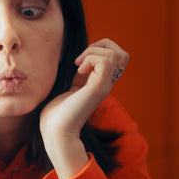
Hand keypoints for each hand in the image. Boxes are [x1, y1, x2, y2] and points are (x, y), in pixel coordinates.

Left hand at [39, 39, 128, 178]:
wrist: (55, 131)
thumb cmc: (56, 115)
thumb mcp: (69, 90)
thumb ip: (77, 78)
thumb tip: (77, 63)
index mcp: (99, 84)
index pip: (114, 59)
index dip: (98, 51)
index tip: (78, 63)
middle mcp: (105, 84)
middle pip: (122, 54)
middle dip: (102, 47)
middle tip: (82, 59)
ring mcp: (104, 86)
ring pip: (116, 54)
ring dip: (93, 52)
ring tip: (78, 65)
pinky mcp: (98, 88)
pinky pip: (105, 60)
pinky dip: (90, 58)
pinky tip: (78, 71)